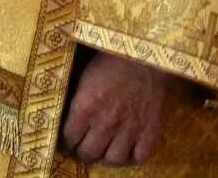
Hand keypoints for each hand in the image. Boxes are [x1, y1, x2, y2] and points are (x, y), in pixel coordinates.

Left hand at [61, 50, 169, 166]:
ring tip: (103, 153)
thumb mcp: (82, 79)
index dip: (67, 143)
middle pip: (89, 152)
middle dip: (82, 153)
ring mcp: (129, 129)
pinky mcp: (150, 130)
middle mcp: (105, 122)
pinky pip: (140, 157)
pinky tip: (126, 153)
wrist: (141, 57)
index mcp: (84, 107)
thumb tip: (69, 119)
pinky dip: (132, 159)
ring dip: (105, 159)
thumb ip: (77, 102)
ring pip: (113, 159)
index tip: (67, 143)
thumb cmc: (108, 61)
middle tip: (83, 150)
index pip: (69, 138)